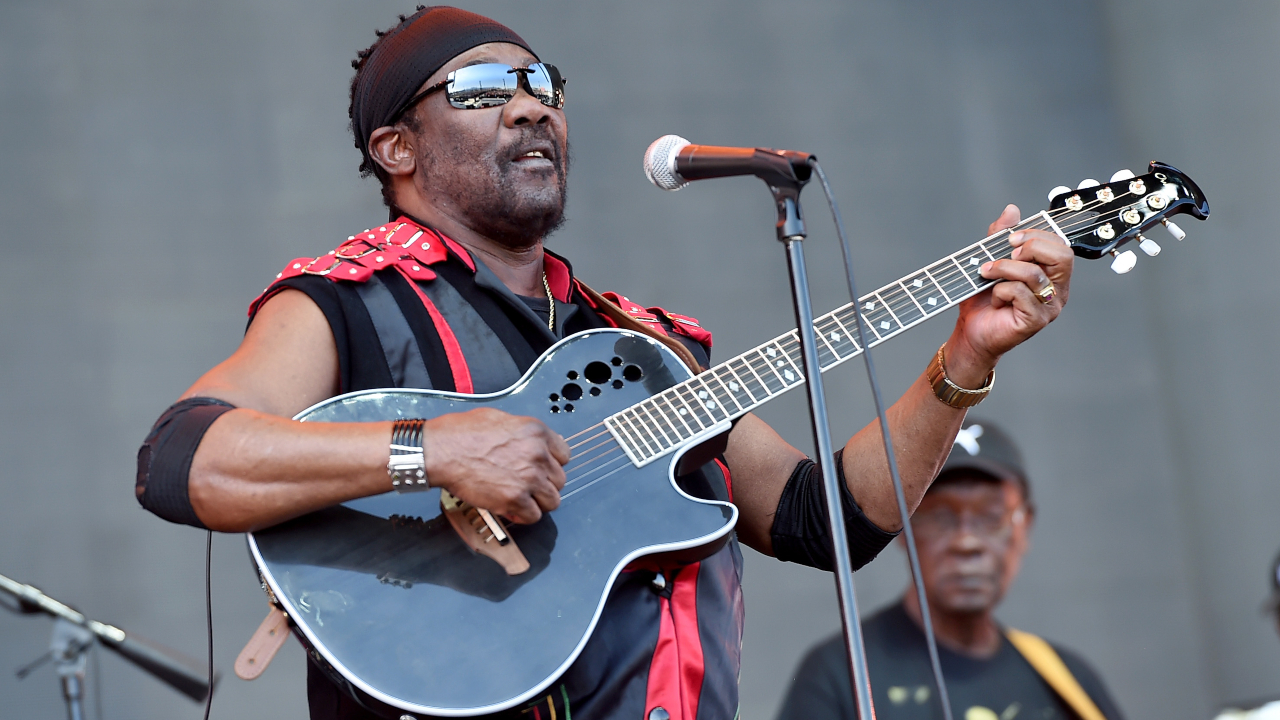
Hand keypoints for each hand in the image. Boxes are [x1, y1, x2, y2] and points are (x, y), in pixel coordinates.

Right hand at [423, 408, 569, 523]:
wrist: (441, 450)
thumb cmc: (461, 433)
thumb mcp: (501, 419)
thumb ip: (523, 433)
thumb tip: (533, 442)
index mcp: (536, 432)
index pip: (564, 455)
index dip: (552, 464)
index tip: (544, 469)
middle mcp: (538, 454)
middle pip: (559, 479)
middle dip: (544, 484)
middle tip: (529, 486)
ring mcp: (529, 478)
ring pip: (552, 500)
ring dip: (538, 502)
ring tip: (523, 499)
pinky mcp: (515, 498)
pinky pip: (534, 515)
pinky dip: (524, 515)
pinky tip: (513, 509)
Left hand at [946, 204, 1073, 384]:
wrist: (971, 332)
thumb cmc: (984, 299)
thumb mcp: (990, 260)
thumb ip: (1000, 236)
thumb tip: (1012, 209)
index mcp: (1052, 273)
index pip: (1061, 245)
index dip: (1037, 235)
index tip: (1010, 237)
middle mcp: (1057, 290)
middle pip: (1062, 256)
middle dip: (1030, 247)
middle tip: (1006, 253)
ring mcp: (1049, 307)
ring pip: (1034, 274)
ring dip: (1003, 269)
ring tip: (985, 273)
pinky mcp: (1035, 320)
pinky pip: (1021, 294)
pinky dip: (1001, 292)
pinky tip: (995, 300)